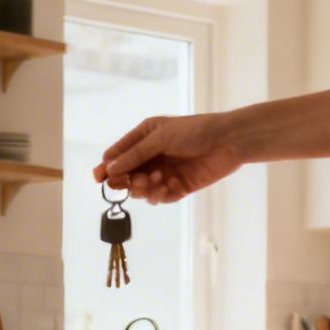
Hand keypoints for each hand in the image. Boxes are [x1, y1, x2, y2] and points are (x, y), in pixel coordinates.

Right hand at [93, 114, 244, 204]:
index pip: (118, 155)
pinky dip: (162, 195)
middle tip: (136, 183)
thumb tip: (109, 169)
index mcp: (144, 137)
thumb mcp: (160, 137)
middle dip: (127, 181)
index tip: (100, 179)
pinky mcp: (178, 187)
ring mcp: (164, 172)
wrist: (229, 142)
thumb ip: (135, 154)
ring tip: (157, 182)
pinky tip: (170, 187)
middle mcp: (152, 156)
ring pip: (142, 189)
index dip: (108, 167)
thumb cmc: (195, 132)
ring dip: (145, 189)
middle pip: (127, 175)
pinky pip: (161, 197)